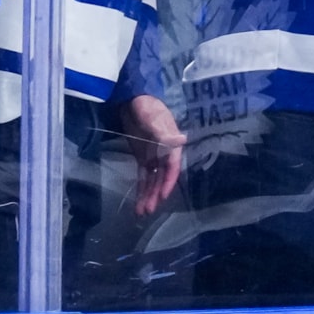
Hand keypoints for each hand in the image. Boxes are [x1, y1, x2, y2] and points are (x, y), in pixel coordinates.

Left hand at [125, 94, 184, 218]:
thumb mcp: (153, 117)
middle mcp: (164, 155)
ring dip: (147, 196)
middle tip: (148, 211)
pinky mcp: (142, 158)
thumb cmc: (146, 106)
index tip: (162, 196)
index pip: (171, 168)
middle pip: (161, 179)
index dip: (168, 182)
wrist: (133, 100)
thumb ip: (163, 131)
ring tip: (141, 212)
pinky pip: (143, 176)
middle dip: (155, 195)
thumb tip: (181, 140)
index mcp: (171, 146)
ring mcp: (154, 158)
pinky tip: (138, 201)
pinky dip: (141, 188)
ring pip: (152, 181)